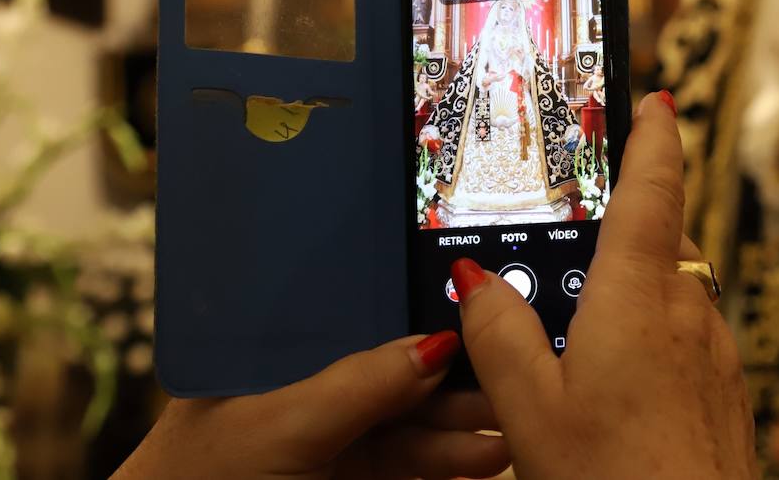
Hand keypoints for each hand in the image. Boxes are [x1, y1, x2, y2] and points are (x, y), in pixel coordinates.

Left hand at [113, 332, 508, 479]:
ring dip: (455, 433)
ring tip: (503, 437)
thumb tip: (439, 342)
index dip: (416, 314)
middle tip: (508, 382)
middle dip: (451, 380)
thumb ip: (360, 384)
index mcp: (269, 350)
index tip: (474, 318)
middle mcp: (297, 388)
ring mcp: (320, 442)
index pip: (356, 315)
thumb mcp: (283, 426)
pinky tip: (477, 464)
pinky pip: (400, 468)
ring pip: (403, 425)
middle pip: (391, 371)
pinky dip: (439, 467)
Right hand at [452, 92, 756, 478]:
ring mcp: (714, 350)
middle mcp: (687, 310)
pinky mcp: (725, 388)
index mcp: (637, 295)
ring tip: (587, 333)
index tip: (655, 100)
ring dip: (638, 291)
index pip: (652, 189)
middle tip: (581, 242)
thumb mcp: (529, 409)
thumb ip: (500, 336)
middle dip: (626, 229)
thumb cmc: (615, 479)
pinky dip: (654, 337)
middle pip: (662, 239)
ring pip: (674, 292)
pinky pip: (687, 337)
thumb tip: (477, 283)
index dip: (653, 137)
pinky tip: (621, 385)